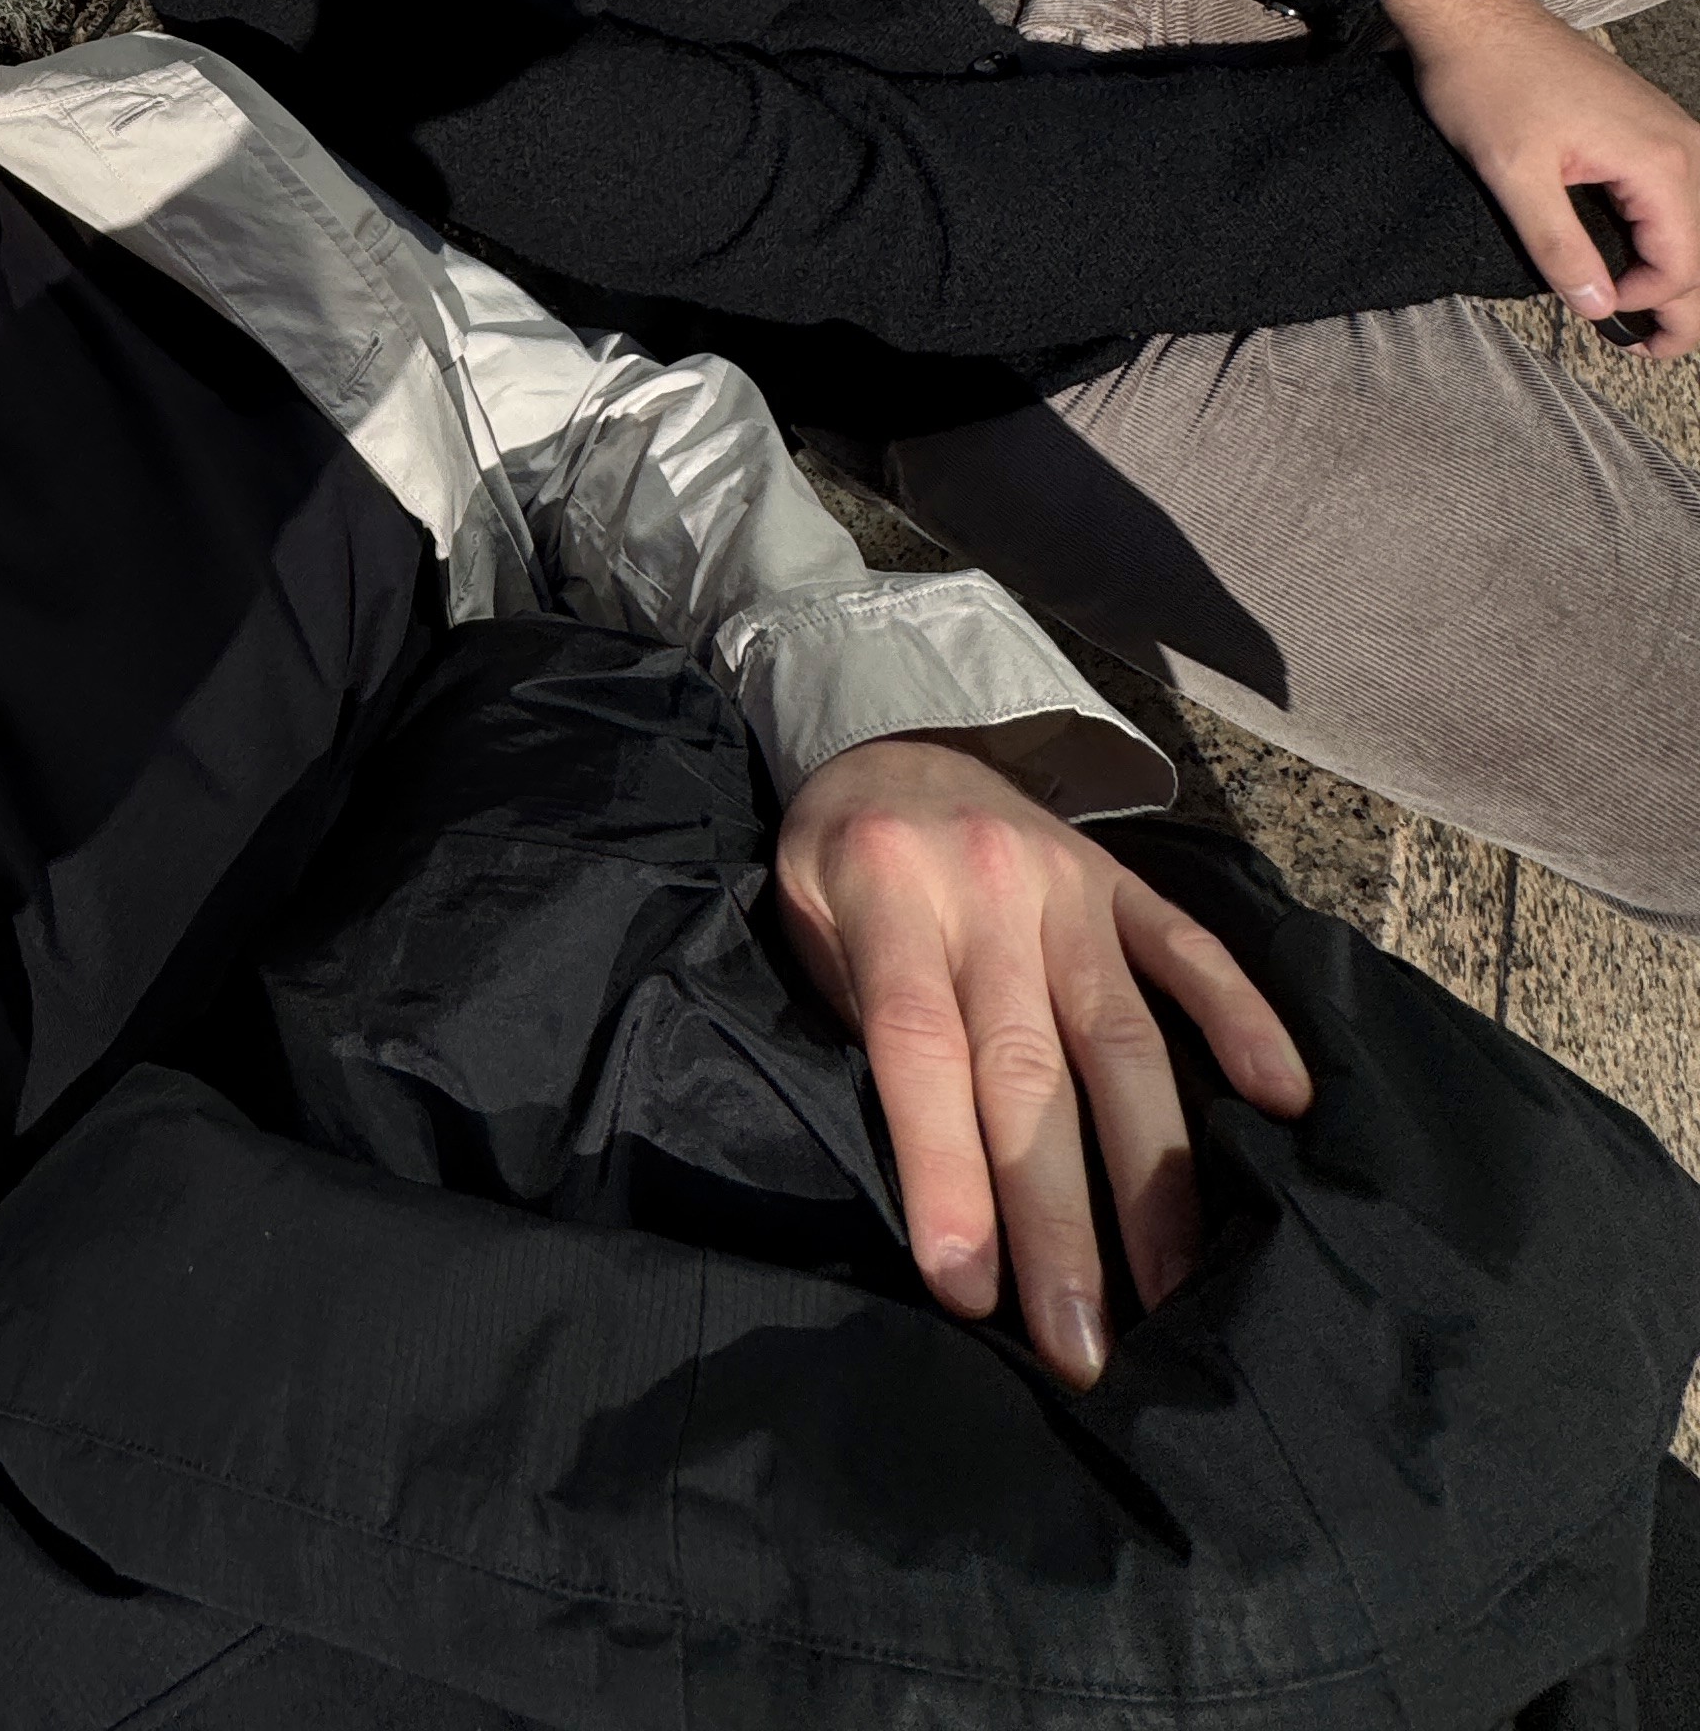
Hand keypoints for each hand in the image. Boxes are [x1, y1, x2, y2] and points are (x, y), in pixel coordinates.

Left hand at [775, 734, 1309, 1386]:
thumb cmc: (836, 867)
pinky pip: (1193, 951)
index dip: (945, 1171)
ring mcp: (1068, 885)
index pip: (918, 1048)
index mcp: (887, 896)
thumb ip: (858, 1030)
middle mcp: (986, 890)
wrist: (889, 736)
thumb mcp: (799, 925)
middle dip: (1057, 1222)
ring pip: (1122, 1040)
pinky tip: (1285, 1102)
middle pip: (1028, 1071)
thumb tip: (926, 1188)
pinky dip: (1244, 1019)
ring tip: (1177, 1293)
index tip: (967, 1290)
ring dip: (1155, 1176)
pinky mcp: (1124, 883)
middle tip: (1082, 1350)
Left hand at [1383, 0, 1699, 348]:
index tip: (1601, 318)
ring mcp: (1669, 132)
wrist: (1473, 15)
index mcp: (1659, 160)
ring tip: (1639, 311)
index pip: (1683, 263)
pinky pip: (1674, 193)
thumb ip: (1559, 247)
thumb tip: (1601, 308)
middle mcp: (1682, 145)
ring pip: (1693, 222)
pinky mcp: (1648, 126)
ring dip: (1673, 269)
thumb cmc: (1488, 82)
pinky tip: (1631, 255)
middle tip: (1643, 347)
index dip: (1649, 303)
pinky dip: (1662, 233)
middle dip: (1679, 302)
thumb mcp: (1514, 175)